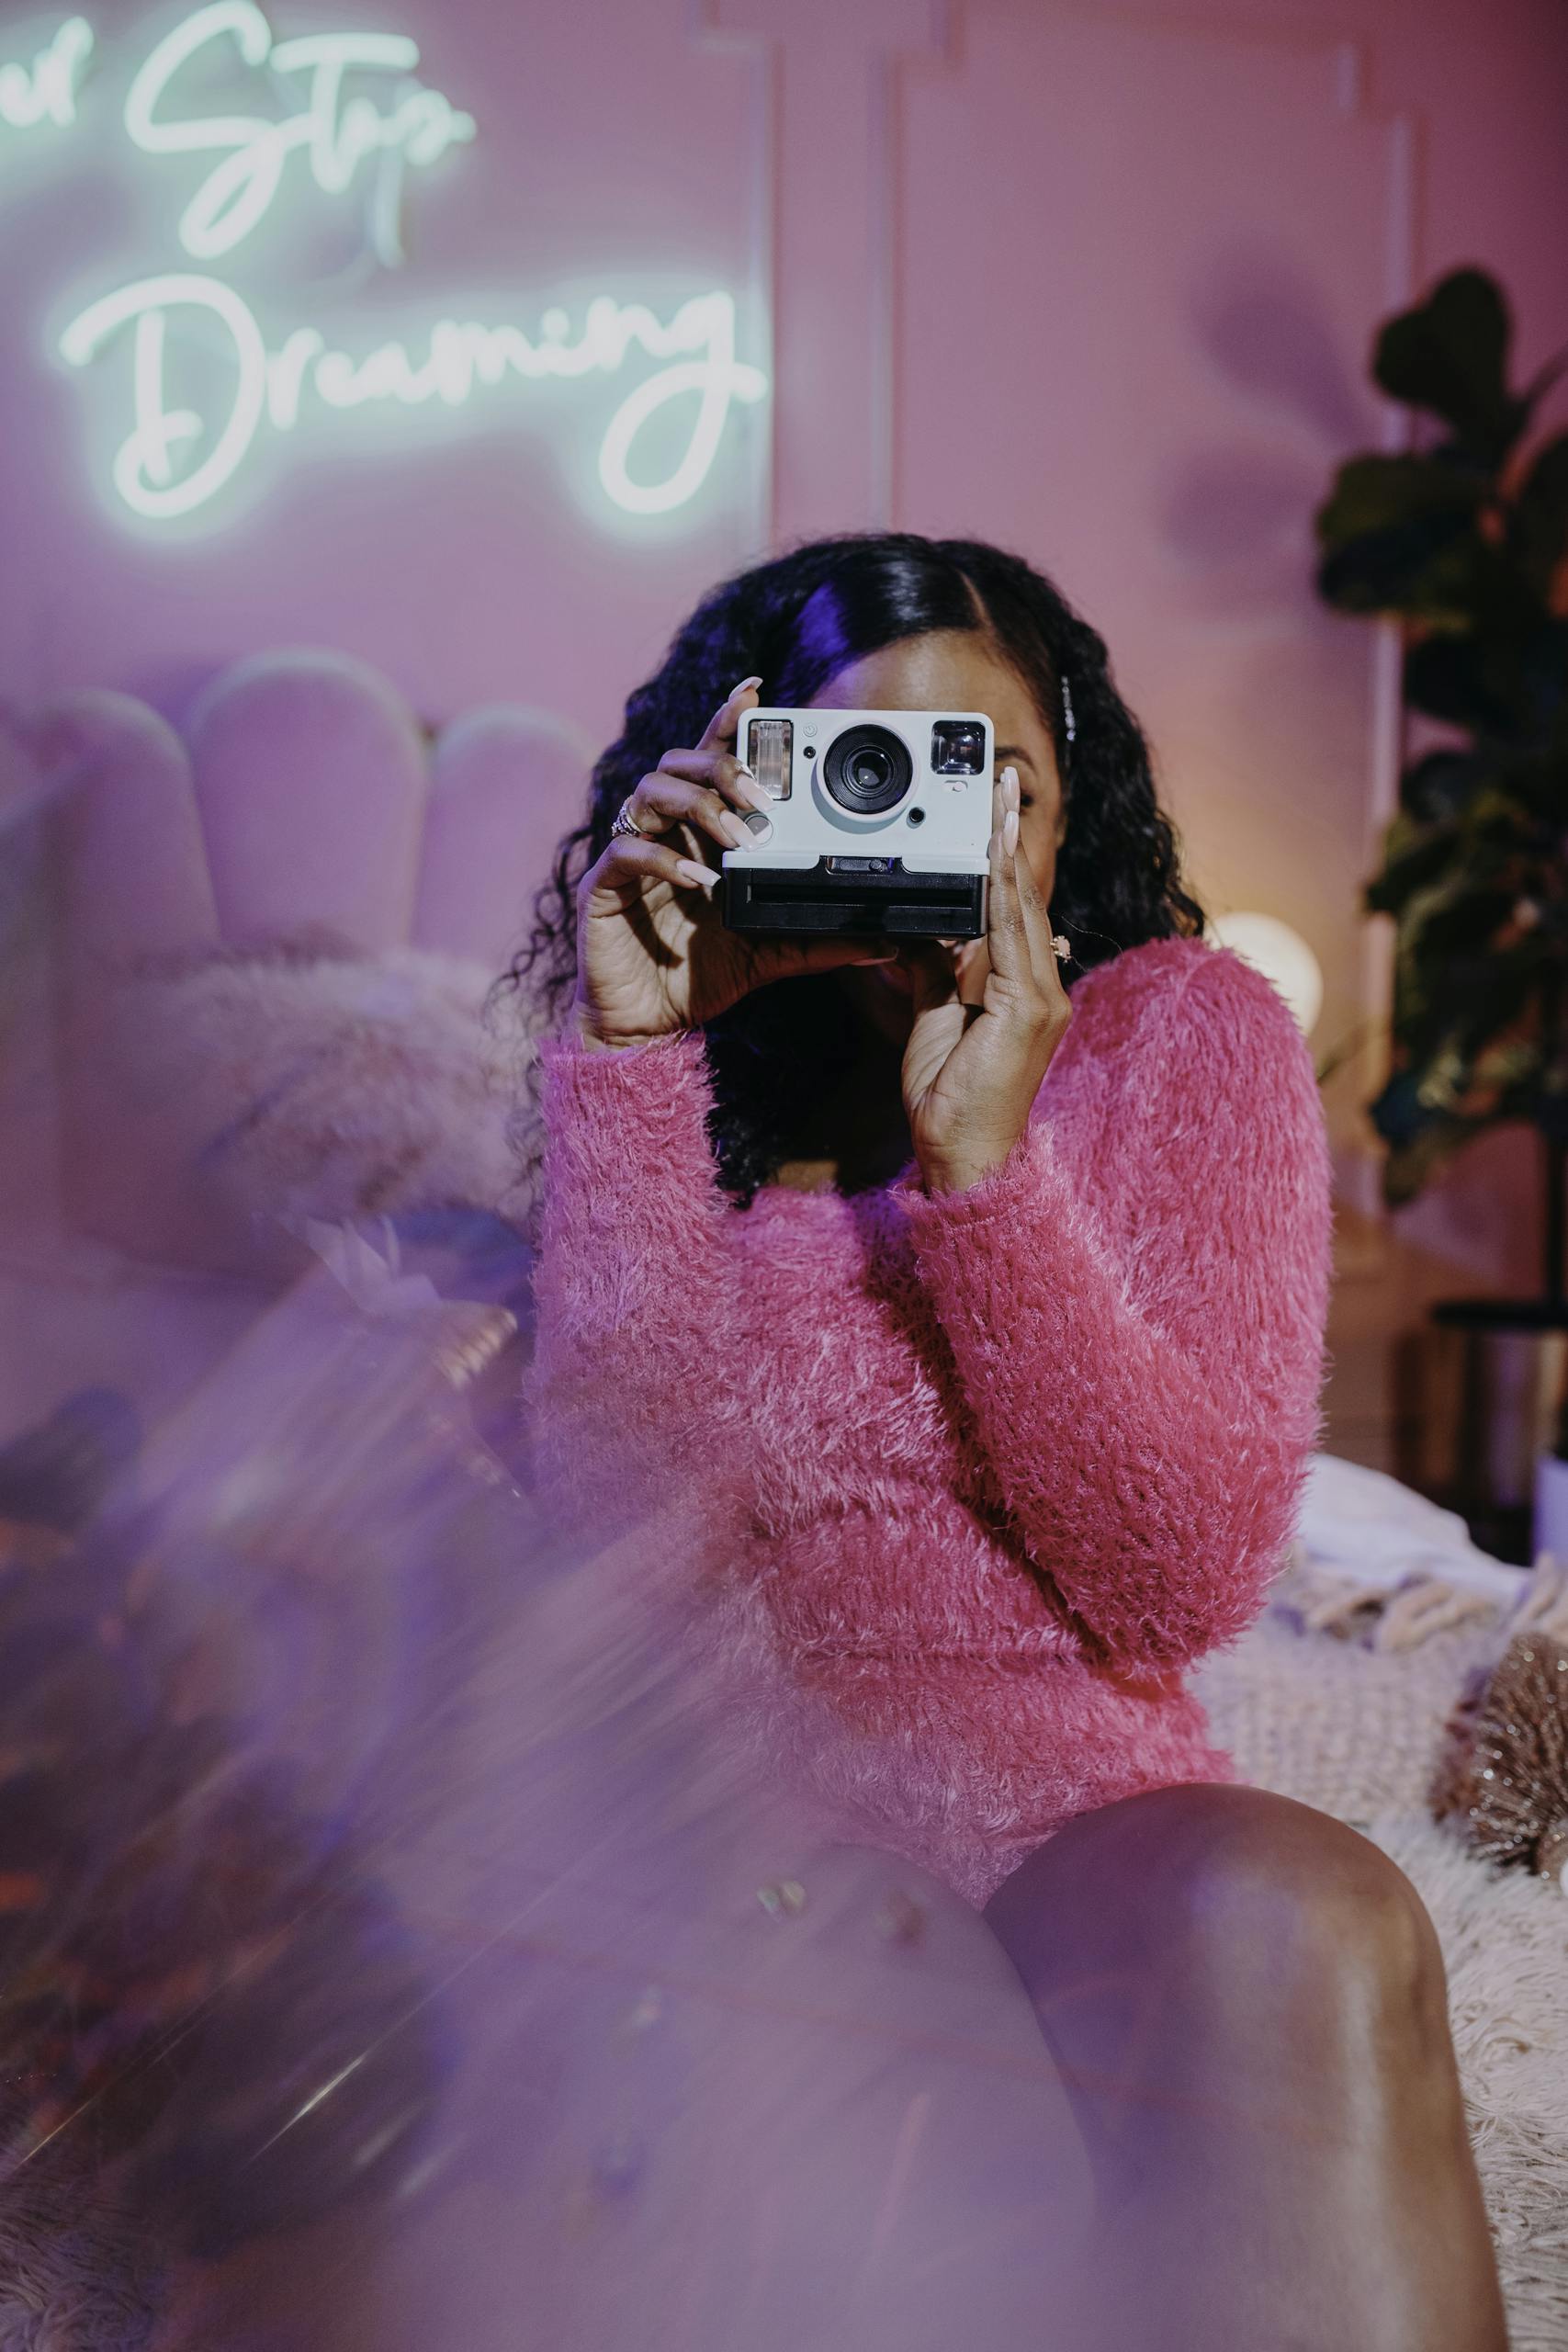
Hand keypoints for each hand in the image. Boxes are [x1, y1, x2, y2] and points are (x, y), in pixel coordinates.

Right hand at [571, 677, 900, 1047]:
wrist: (647, 1027)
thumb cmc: (700, 976)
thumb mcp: (772, 954)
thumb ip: (821, 941)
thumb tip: (885, 942)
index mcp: (700, 831)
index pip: (711, 761)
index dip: (727, 721)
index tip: (755, 693)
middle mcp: (664, 831)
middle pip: (680, 761)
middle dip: (725, 769)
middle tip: (766, 802)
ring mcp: (631, 854)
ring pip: (649, 791)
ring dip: (700, 806)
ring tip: (738, 839)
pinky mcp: (602, 887)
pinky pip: (625, 852)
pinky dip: (665, 859)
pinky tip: (700, 878)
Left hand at [898, 767, 1072, 1192]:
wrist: (962, 1156)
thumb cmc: (950, 1100)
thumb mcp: (933, 1020)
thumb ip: (935, 972)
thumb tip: (922, 931)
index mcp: (1025, 991)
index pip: (1015, 911)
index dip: (1004, 858)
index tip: (996, 813)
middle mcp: (1044, 990)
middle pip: (1026, 898)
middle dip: (1011, 837)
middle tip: (1001, 784)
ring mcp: (1042, 1001)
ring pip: (1023, 910)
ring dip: (1009, 851)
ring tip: (1001, 802)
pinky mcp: (1030, 1013)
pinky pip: (1012, 941)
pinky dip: (1001, 897)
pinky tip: (991, 861)